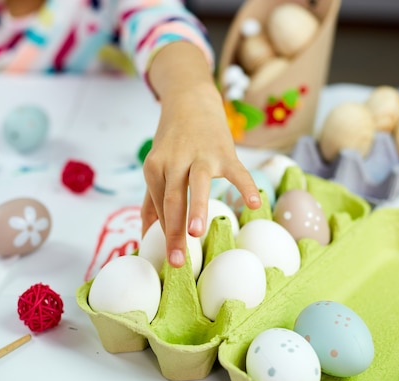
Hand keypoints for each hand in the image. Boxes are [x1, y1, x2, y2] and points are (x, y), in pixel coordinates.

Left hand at [143, 42, 260, 267]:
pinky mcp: (225, 151)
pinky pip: (237, 171)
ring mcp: (201, 154)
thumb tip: (143, 236)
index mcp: (154, 167)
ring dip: (196, 208)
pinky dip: (246, 186)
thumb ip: (151, 201)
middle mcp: (174, 160)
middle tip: (176, 261)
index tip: (169, 262)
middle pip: (172, 199)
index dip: (164, 234)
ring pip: (197, 183)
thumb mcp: (157, 167)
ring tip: (195, 233)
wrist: (191, 100)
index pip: (160, 206)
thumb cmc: (172, 141)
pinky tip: (254, 204)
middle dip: (173, 232)